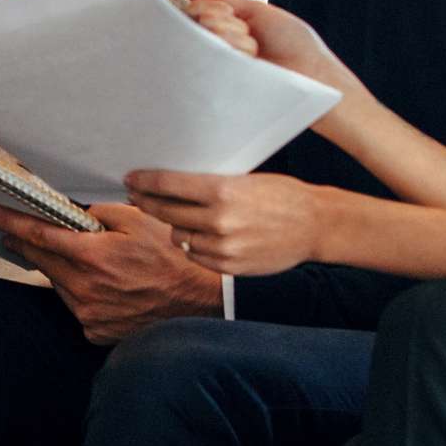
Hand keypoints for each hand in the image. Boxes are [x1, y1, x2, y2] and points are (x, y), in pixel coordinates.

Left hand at [0, 201, 220, 343]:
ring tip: (92, 260)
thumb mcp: (139, 220)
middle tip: (15, 230)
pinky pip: (76, 305)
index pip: (37, 234)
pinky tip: (107, 286)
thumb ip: (99, 212)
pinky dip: (82, 292)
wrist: (200, 303)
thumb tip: (71, 210)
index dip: (7, 221)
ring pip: (58, 283)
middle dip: (27, 242)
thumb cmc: (174, 258)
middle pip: (41, 259)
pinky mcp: (94, 331)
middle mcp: (84, 288)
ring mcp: (88, 313)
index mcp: (92, 256)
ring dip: (63, 268)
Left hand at [121, 169, 337, 278]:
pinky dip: (193, 246)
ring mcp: (223, 246)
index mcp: (222, 190)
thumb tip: (169, 184)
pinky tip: (201, 236)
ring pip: (178, 236)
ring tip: (182, 217)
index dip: (145, 181)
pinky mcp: (229, 266)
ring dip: (176, 226)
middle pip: (166, 211)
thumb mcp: (244, 179)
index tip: (131, 179)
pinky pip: (195, 255)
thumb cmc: (281, 195)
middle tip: (137, 196)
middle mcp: (219, 219)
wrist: (315, 225)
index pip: (168, 184)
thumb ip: (208, 185)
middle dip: (148, 202)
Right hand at [182, 0, 358, 98]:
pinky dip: (231, 51)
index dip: (208, 7)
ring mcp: (217, 68)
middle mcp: (216, 48)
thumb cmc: (292, 43)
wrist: (312, 73)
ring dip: (230, 37)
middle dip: (222, 21)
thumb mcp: (257, 12)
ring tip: (253, 52)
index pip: (194, 11)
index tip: (231, 13)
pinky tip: (249, 61)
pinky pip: (205, 62)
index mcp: (225, 29)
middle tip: (247, 34)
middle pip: (193, 23)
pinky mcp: (219, 87)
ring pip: (200, 40)